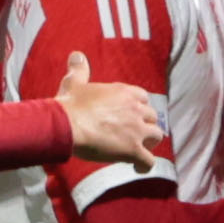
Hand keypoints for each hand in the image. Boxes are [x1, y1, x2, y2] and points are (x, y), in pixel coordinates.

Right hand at [51, 52, 163, 168]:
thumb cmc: (70, 104)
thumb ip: (79, 69)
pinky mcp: (133, 150)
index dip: (138, 107)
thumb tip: (76, 55)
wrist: (67, 125)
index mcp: (124, 92)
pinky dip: (145, 165)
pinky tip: (137, 167)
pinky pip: (149, 161)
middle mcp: (135, 109)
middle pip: (152, 116)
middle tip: (134, 133)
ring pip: (156, 136)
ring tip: (139, 149)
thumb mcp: (74, 82)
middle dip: (145, 124)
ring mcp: (137, 130)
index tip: (130, 114)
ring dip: (149, 143)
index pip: (143, 97)